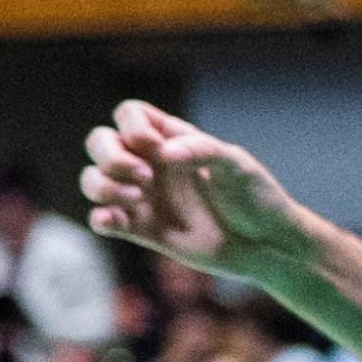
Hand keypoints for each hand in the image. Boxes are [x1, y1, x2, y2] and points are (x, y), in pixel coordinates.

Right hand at [83, 99, 305, 279]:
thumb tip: (161, 153)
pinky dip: (99, 219)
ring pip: (93, 179)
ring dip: (102, 186)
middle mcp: (150, 164)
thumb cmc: (257, 197)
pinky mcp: (141, 229)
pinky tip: (114, 222)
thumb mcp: (237, 165)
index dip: (132, 126)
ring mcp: (142, 197)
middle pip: (100, 142)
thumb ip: (201, 150)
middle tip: (144, 177)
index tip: (154, 147)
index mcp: (171, 141)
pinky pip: (103, 219)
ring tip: (136, 200)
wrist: (268, 246)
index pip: (129, 114)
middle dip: (110, 156)